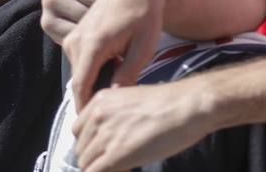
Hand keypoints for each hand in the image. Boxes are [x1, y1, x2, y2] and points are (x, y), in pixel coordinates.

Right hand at [63, 0, 170, 109]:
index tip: (98, 125)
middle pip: (80, 82)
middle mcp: (77, 39)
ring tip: (121, 83)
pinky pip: (80, 63)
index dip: (87, 108)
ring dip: (96, 83)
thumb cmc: (146, 16)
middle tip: (118, 107)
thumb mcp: (144, 48)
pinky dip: (94, 71)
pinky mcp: (75, 35)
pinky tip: (115, 68)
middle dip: (94, 98)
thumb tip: (114, 100)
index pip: (81, 86)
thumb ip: (127, 75)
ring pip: (80, 73)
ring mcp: (73, 36)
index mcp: (93, 43)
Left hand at [73, 77, 215, 171]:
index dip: (92, 144)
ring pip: (86, 164)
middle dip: (97, 158)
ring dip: (102, 168)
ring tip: (124, 167)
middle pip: (81, 149)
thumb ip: (113, 116)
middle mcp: (98, 116)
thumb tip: (109, 138)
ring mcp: (106, 136)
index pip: (79, 130)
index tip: (106, 150)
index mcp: (100, 100)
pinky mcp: (117, 155)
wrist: (186, 107)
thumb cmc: (168, 104)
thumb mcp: (130, 100)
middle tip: (117, 162)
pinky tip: (127, 171)